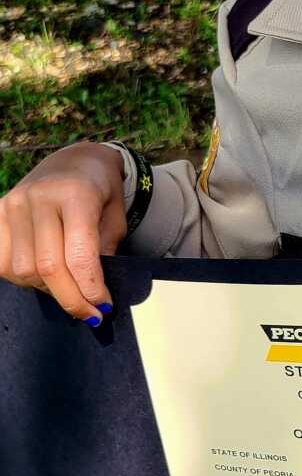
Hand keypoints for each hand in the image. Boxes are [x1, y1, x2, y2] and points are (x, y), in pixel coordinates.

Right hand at [0, 142, 127, 322]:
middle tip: (89, 314)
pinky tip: (43, 276)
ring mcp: (15, 203)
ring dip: (47, 289)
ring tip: (67, 287)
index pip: (79, 256)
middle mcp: (40, 196)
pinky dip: (23, 278)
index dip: (91, 289)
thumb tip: (94, 295)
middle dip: (71, 299)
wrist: (76, 161)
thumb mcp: (116, 218)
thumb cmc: (101, 191)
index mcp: (76, 193)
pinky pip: (3, 261)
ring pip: (23, 270)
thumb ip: (104, 252)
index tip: (103, 307)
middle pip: (49, 268)